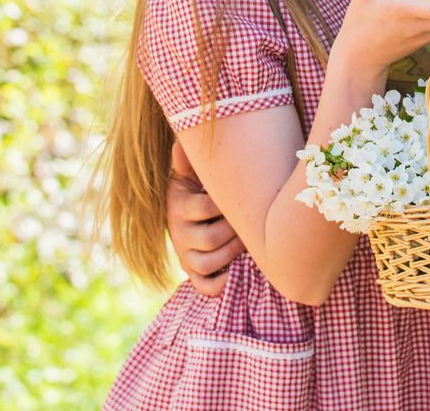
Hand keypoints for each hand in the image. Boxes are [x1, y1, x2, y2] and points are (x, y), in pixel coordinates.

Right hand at [167, 139, 242, 296]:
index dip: (225, 206)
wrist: (185, 214)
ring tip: (246, 243)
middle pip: (209, 238)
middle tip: (250, 223)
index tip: (238, 200)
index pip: (204, 208)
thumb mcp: (190, 174)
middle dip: (234, 232)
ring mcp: (185, 255)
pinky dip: (219, 285)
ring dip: (231, 254)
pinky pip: (203, 286)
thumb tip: (179, 143)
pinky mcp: (192, 273)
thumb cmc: (198, 188)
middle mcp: (179, 234)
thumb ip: (187, 162)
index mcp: (180, 206)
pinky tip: (235, 272)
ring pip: (206, 263)